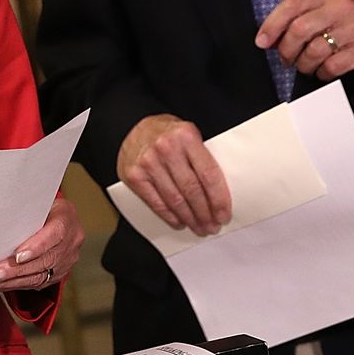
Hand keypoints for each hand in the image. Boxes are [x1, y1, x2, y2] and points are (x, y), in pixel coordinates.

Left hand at [0, 198, 83, 291]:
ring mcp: (66, 261)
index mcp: (67, 218)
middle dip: (15, 270)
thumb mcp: (37, 201)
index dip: (36, 247)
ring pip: (38, 276)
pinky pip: (35, 283)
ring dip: (9, 281)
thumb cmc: (42, 206)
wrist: (59, 217)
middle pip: (43, 261)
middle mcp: (71, 242)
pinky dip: (13, 285)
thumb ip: (23, 209)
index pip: (55, 234)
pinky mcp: (57, 274)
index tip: (17, 257)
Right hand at [117, 114, 229, 235]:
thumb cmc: (165, 133)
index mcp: (186, 137)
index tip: (224, 215)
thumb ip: (202, 157)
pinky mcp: (134, 176)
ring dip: (190, 218)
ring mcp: (149, 163)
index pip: (209, 174)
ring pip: (175, 200)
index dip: (219, 199)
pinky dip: (170, 216)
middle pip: (192, 190)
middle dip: (205, 214)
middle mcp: (167, 149)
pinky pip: (156, 202)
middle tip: (212, 226)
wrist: (129, 126)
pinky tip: (179, 222)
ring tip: (199, 228)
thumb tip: (219, 193)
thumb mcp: (188, 135)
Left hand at [256, 0, 353, 79]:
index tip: (262, 41)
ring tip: (306, 67)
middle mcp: (341, 8)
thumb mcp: (332, 11)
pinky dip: (321, 73)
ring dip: (304, 65)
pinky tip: (324, 72)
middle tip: (286, 60)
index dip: (272, 25)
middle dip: (286, 50)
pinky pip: (330, 66)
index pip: (292, 5)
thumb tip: (270, 36)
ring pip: (313, 51)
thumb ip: (305, 17)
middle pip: (299, 30)